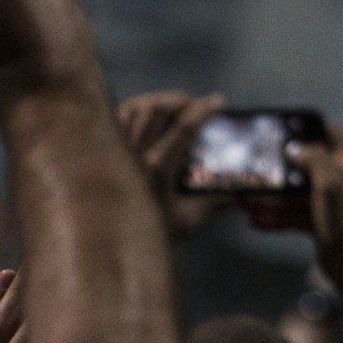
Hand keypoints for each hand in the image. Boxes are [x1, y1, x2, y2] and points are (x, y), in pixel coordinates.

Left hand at [118, 90, 227, 236]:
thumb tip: (240, 196)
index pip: (184, 128)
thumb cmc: (147, 233)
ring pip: (136, 107)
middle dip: (182, 99)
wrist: (108, 243)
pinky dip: (133, 107)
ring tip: (175, 102)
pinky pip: (117, 116)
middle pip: (158, 109)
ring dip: (158, 100)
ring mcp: (116, 149)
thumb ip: (214, 205)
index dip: (204, 110)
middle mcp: (134, 153)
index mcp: (157, 168)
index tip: (218, 101)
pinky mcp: (101, 149)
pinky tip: (144, 109)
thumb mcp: (186, 221)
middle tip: (196, 101)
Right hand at [254, 123, 342, 296]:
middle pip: (304, 165)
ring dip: (271, 197)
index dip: (311, 127)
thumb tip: (295, 148)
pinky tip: (255, 221)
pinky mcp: (318, 223)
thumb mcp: (330, 184)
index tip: (285, 126)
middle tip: (254, 165)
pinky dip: (276, 218)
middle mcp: (337, 180)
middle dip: (280, 166)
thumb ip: (314, 160)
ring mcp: (326, 203)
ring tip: (244, 199)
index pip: (331, 134)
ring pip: (294, 194)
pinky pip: (293, 216)